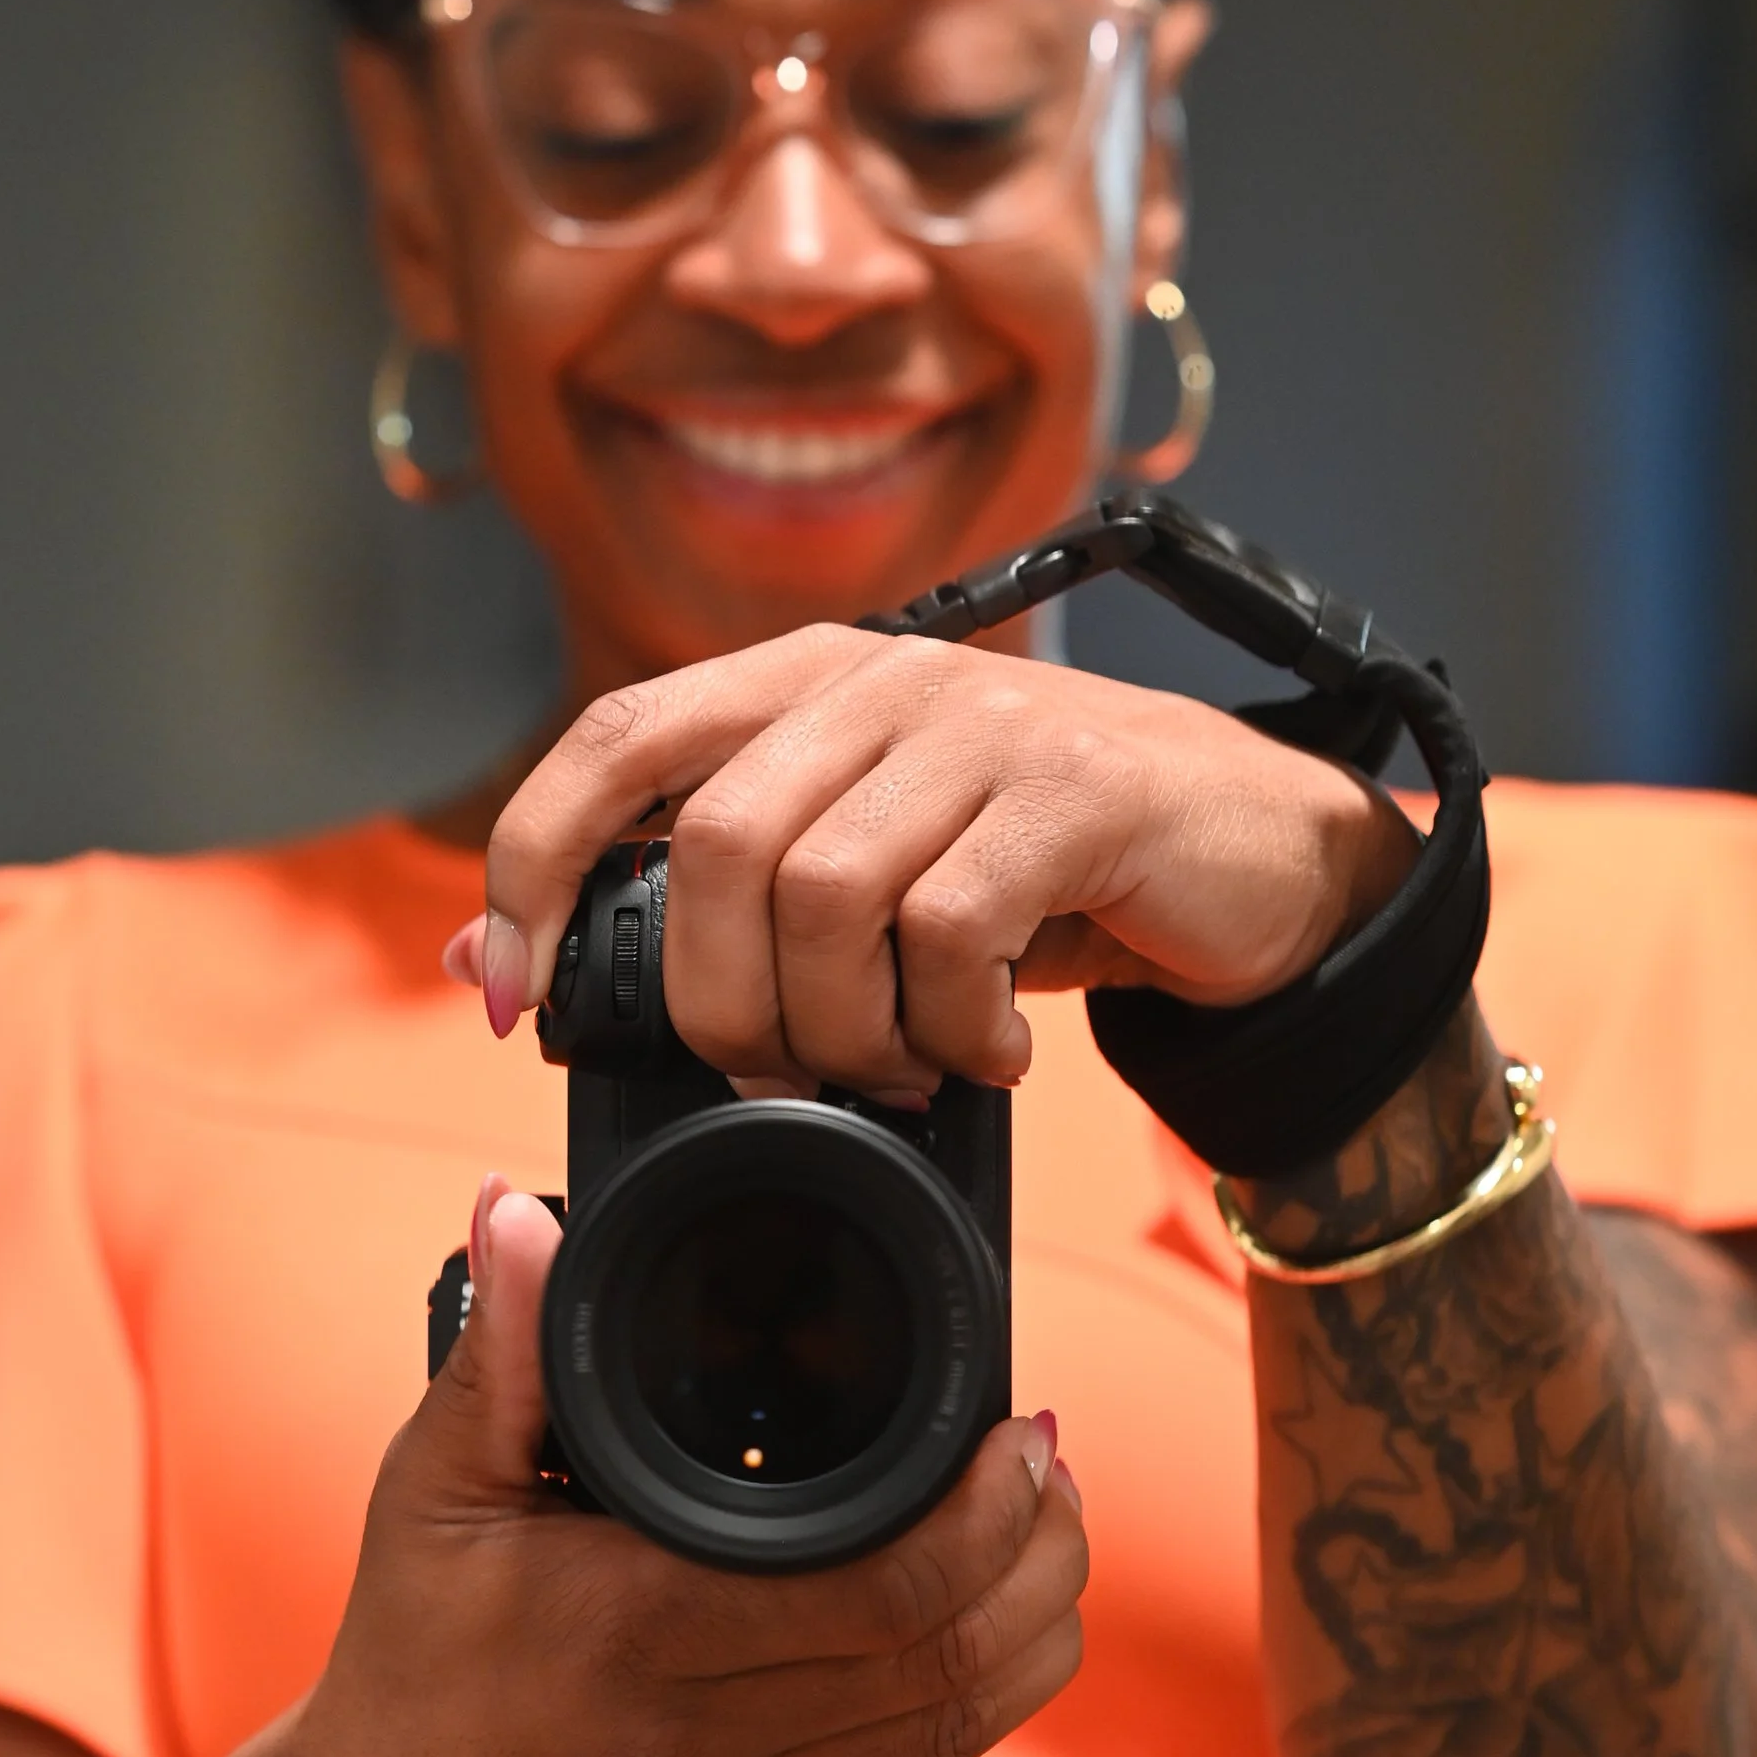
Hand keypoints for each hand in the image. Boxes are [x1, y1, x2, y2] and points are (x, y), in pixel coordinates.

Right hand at [248, 1177, 1086, 1756]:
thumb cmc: (408, 1657)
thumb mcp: (431, 1493)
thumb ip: (501, 1352)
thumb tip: (520, 1213)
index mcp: (644, 1634)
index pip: (893, 1590)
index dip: (994, 1514)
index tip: (1023, 1432)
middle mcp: (705, 1747)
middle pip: (952, 1661)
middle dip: (1041, 1557)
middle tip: (1053, 1472)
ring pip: (950, 1734)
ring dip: (1025, 1633)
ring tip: (1043, 1542)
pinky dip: (959, 1703)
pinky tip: (972, 1631)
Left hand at [470, 628, 1416, 1100]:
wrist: (1269, 861)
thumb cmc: (1046, 877)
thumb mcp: (866, 875)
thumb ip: (705, 899)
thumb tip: (487, 956)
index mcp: (805, 682)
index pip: (614, 738)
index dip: (533, 862)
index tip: (515, 994)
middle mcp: (882, 681)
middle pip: (713, 848)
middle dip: (723, 1004)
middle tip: (787, 1076)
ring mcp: (982, 727)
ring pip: (824, 898)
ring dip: (844, 1031)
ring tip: (903, 1066)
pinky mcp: (1077, 793)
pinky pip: (948, 934)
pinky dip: (949, 1029)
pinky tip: (987, 1053)